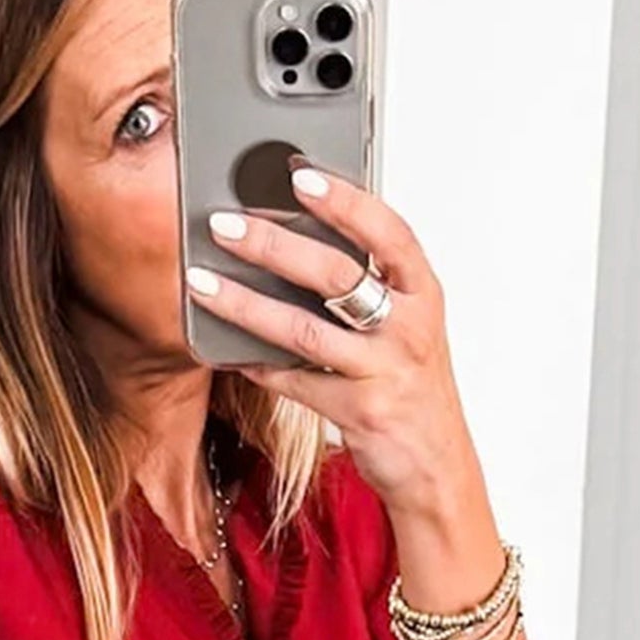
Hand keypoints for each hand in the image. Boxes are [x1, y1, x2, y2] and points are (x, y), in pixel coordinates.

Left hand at [186, 164, 483, 518]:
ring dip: (246, 304)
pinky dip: (257, 364)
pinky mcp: (360, 411)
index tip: (299, 175)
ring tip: (203, 283)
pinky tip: (226, 350)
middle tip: (223, 224)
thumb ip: (368, 286)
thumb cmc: (411, 384)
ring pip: (304, 329)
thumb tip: (298, 240)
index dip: (344, 200)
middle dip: (272, 244)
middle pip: (335, 274)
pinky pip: (295, 382)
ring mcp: (384, 370)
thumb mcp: (405, 325)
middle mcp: (408, 326)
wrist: (437, 464)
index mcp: (422, 292)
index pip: (387, 231)